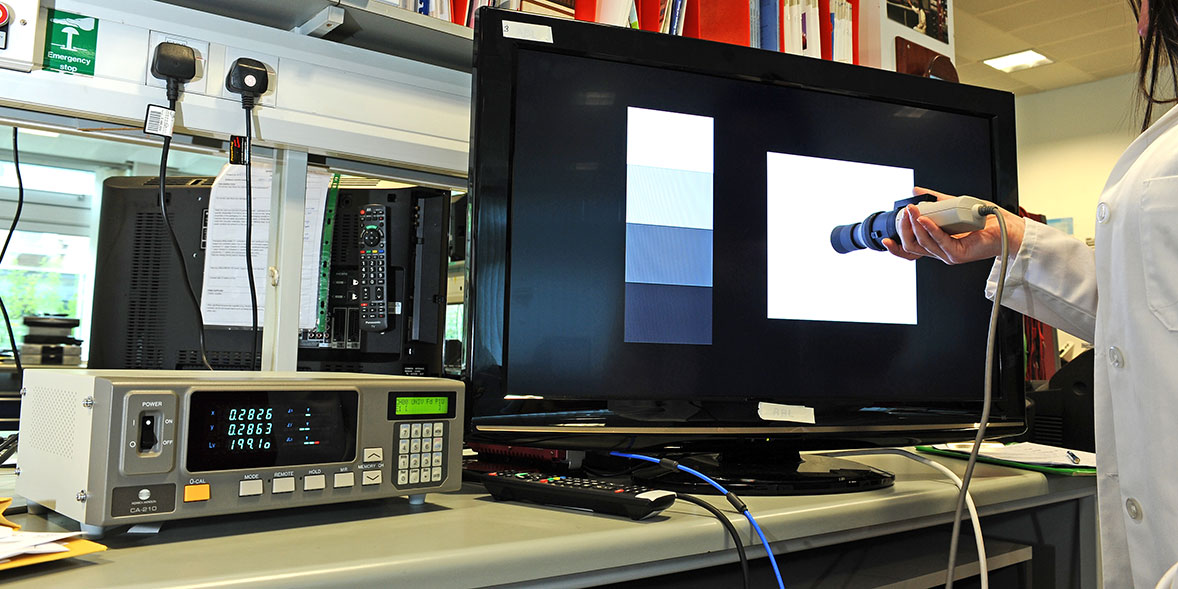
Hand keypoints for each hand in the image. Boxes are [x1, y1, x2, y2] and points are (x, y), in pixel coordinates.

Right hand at [881, 187, 1024, 263]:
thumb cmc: (983, 219)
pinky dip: (931, 230)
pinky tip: (925, 219)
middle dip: (904, 229)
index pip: (911, 250)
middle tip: (904, 213)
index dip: (896, 247)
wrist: (1006, 226)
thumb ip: (934, 200)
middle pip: (913, 247)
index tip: (886, 238)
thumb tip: (917, 191)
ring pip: (924, 244)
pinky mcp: (958, 254)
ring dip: (916, 226)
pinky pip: (940, 242)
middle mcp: (941, 251)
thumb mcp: (952, 205)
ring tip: (913, 210)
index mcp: (937, 244)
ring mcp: (949, 254)